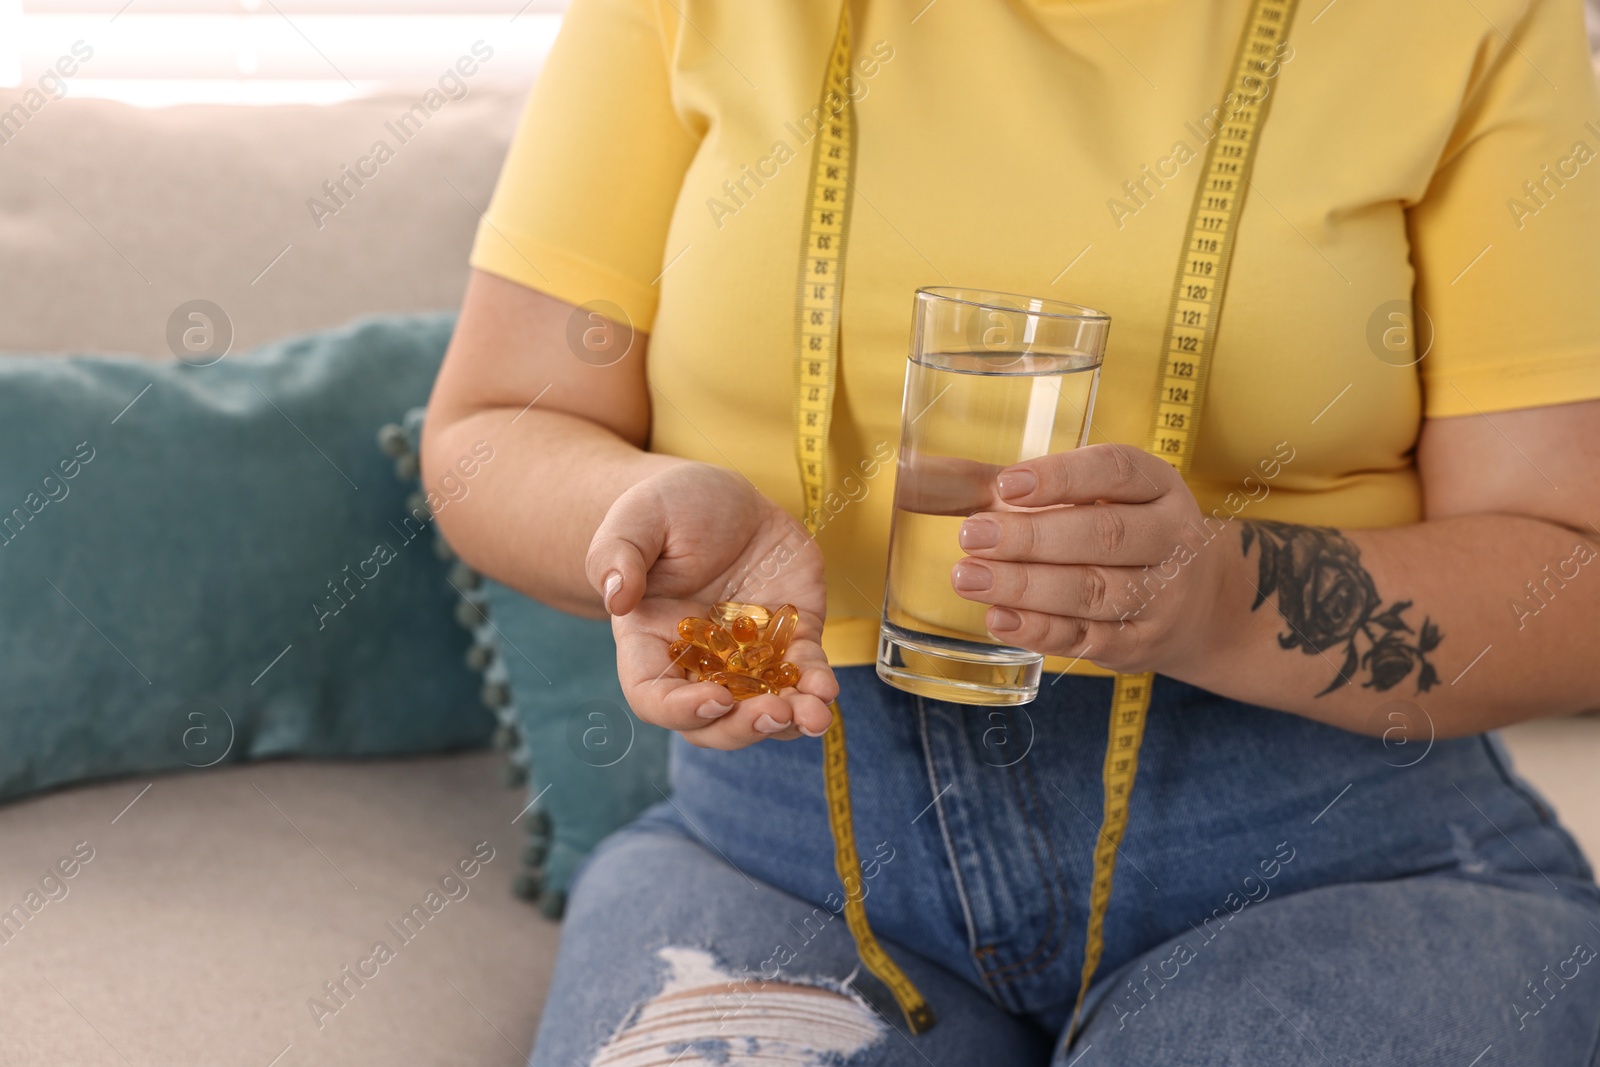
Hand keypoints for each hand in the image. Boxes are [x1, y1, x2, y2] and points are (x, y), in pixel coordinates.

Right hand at [585, 463, 836, 748]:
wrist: (724, 498)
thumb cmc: (668, 508)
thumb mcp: (636, 519)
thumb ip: (617, 556)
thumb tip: (616, 598)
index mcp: (650, 644)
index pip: (653, 697)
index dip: (680, 710)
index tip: (714, 699)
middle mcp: (699, 663)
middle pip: (712, 721)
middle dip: (743, 726)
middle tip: (772, 713)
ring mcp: (747, 657)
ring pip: (763, 709)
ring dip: (789, 720)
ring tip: (813, 715)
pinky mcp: (790, 638)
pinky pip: (804, 672)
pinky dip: (816, 687)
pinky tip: (826, 690)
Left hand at [949, 443, 1229, 675]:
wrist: (1194, 603)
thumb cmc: (1115, 533)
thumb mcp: (1083, 497)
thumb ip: (1009, 486)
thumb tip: (922, 474)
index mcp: (1156, 485)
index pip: (1115, 471)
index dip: (1061, 478)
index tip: (1006, 485)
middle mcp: (1171, 536)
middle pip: (1104, 535)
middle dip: (1031, 538)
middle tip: (972, 536)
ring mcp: (1162, 595)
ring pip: (1094, 591)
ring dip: (1025, 587)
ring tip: (968, 578)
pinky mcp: (1141, 643)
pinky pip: (1089, 638)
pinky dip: (1040, 630)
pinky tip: (999, 618)